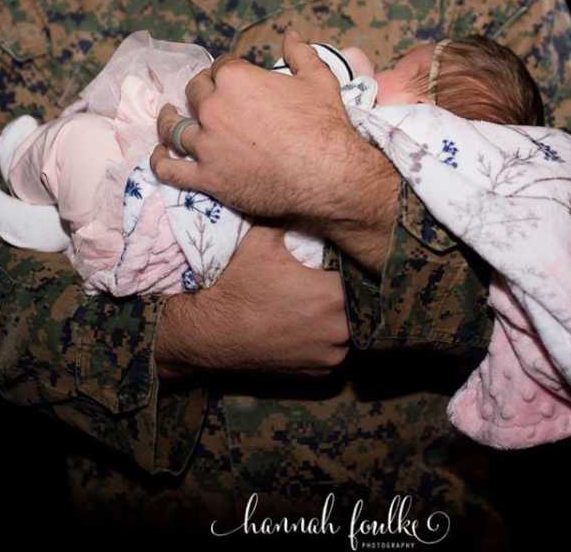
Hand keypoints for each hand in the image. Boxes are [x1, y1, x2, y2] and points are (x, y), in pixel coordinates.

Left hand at [149, 29, 357, 221]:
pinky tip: (160, 154)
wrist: (328, 174)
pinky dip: (160, 161)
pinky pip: (170, 169)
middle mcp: (213, 108)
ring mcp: (206, 144)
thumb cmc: (324, 125)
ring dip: (170, 120)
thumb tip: (291, 34)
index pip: (220, 67)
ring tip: (171, 117)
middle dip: (202, 92)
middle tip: (211, 99)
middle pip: (195, 92)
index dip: (227, 71)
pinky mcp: (206, 177)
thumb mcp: (318, 79)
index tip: (233, 79)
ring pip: (174, 128)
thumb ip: (300, 53)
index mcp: (235, 79)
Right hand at [155, 224, 349, 377]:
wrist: (209, 333)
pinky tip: (312, 327)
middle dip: (350, 294)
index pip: (361, 278)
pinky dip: (329, 341)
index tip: (340, 263)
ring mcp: (328, 356)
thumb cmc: (237, 286)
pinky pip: (335, 353)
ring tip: (324, 305)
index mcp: (331, 296)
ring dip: (342, 319)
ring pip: (351, 332)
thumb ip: (287, 216)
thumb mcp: (260, 241)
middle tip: (334, 281)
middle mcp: (337, 330)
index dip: (353, 269)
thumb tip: (305, 197)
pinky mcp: (316, 373)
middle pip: (360, 307)